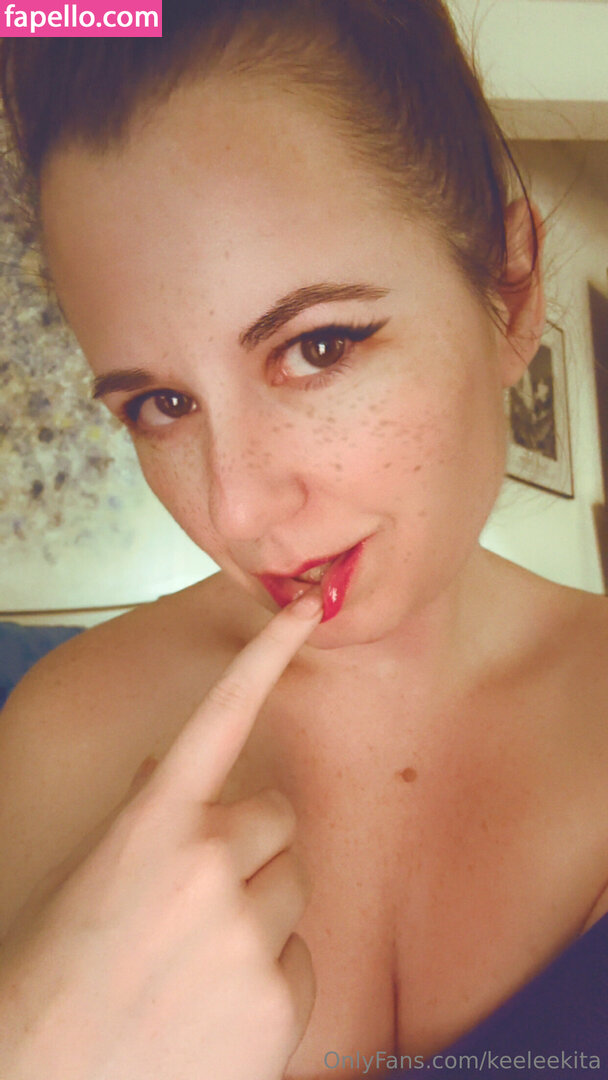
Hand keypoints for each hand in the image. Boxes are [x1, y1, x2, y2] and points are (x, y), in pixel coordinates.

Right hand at [0, 588, 322, 1079]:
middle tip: (204, 894)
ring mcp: (246, 932)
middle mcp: (206, 865)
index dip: (269, 656)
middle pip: (279, 816)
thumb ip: (147, 817)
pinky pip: (301, 957)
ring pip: (293, 885)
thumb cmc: (58, 977)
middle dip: (253, 844)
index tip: (307, 607)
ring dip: (261, 911)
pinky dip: (271, 975)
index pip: (223, 716)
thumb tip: (175, 772)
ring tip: (202, 958)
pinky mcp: (277, 998)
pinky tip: (218, 1005)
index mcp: (152, 825)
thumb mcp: (93, 874)